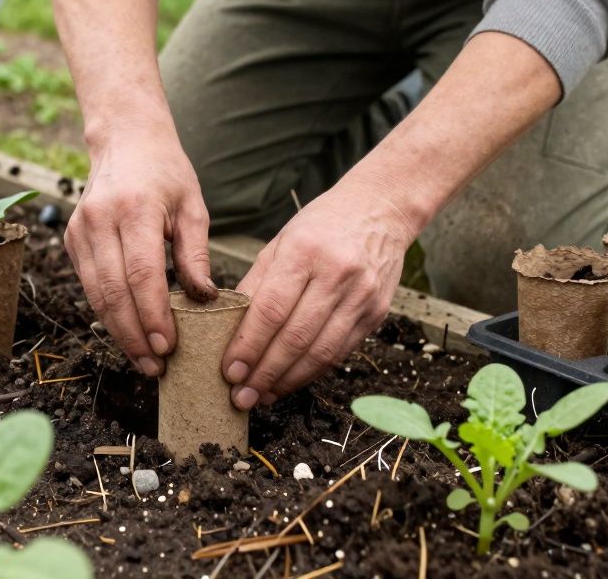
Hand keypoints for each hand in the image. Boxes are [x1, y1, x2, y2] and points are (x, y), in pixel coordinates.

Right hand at [65, 122, 216, 376]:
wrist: (124, 139)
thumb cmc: (166, 173)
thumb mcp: (193, 205)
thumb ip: (195, 254)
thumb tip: (205, 299)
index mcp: (135, 209)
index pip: (141, 274)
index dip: (152, 315)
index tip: (167, 346)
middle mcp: (100, 220)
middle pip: (113, 292)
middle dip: (134, 335)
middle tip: (156, 367)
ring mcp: (80, 230)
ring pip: (95, 294)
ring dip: (119, 332)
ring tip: (143, 359)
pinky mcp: (71, 239)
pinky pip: (89, 285)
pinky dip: (107, 313)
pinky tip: (128, 333)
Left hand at [223, 178, 418, 408]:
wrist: (380, 210)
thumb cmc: (322, 225)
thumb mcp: (281, 242)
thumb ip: (256, 283)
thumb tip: (227, 327)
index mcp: (305, 251)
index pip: (271, 309)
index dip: (248, 345)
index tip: (229, 370)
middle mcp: (337, 274)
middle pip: (296, 337)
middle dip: (264, 373)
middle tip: (240, 396)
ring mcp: (362, 296)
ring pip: (320, 352)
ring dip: (288, 381)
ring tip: (262, 396)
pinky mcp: (376, 313)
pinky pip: (340, 351)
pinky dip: (312, 372)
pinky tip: (290, 382)